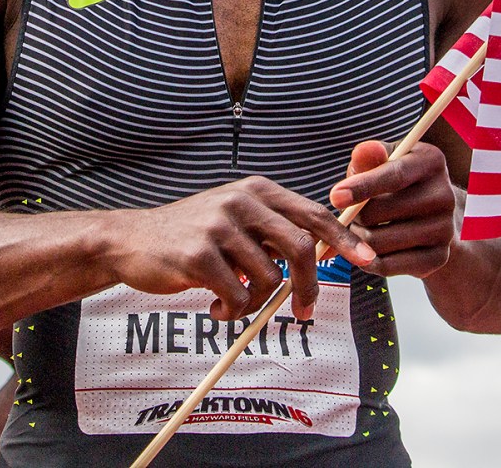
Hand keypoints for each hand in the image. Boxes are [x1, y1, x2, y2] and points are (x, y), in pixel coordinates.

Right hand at [105, 176, 376, 321]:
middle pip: (302, 247)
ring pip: (269, 279)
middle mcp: (241, 201)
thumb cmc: (192, 235)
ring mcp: (219, 226)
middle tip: (303, 310)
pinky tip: (216, 305)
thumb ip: (273, 229)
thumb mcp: (235, 218)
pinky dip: (233, 311)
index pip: (315, 214)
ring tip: (233, 302)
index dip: (345, 239)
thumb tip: (324, 252)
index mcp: (257, 190)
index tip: (368, 261)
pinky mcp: (199, 255)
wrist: (132, 240)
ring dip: (257, 303)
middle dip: (309, 285)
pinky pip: (238, 297)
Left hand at [328, 141, 457, 278]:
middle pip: (380, 212)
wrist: (429, 214)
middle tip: (351, 215)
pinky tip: (367, 250)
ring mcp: (445, 229)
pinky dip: (369, 261)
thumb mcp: (383, 161)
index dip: (362, 186)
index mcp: (431, 161)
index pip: (393, 175)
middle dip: (355, 215)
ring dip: (358, 239)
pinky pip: (389, 266)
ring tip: (360, 229)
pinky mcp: (439, 257)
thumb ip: (368, 157)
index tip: (335, 197)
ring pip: (379, 242)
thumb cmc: (396, 181)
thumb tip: (363, 151)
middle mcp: (445, 195)